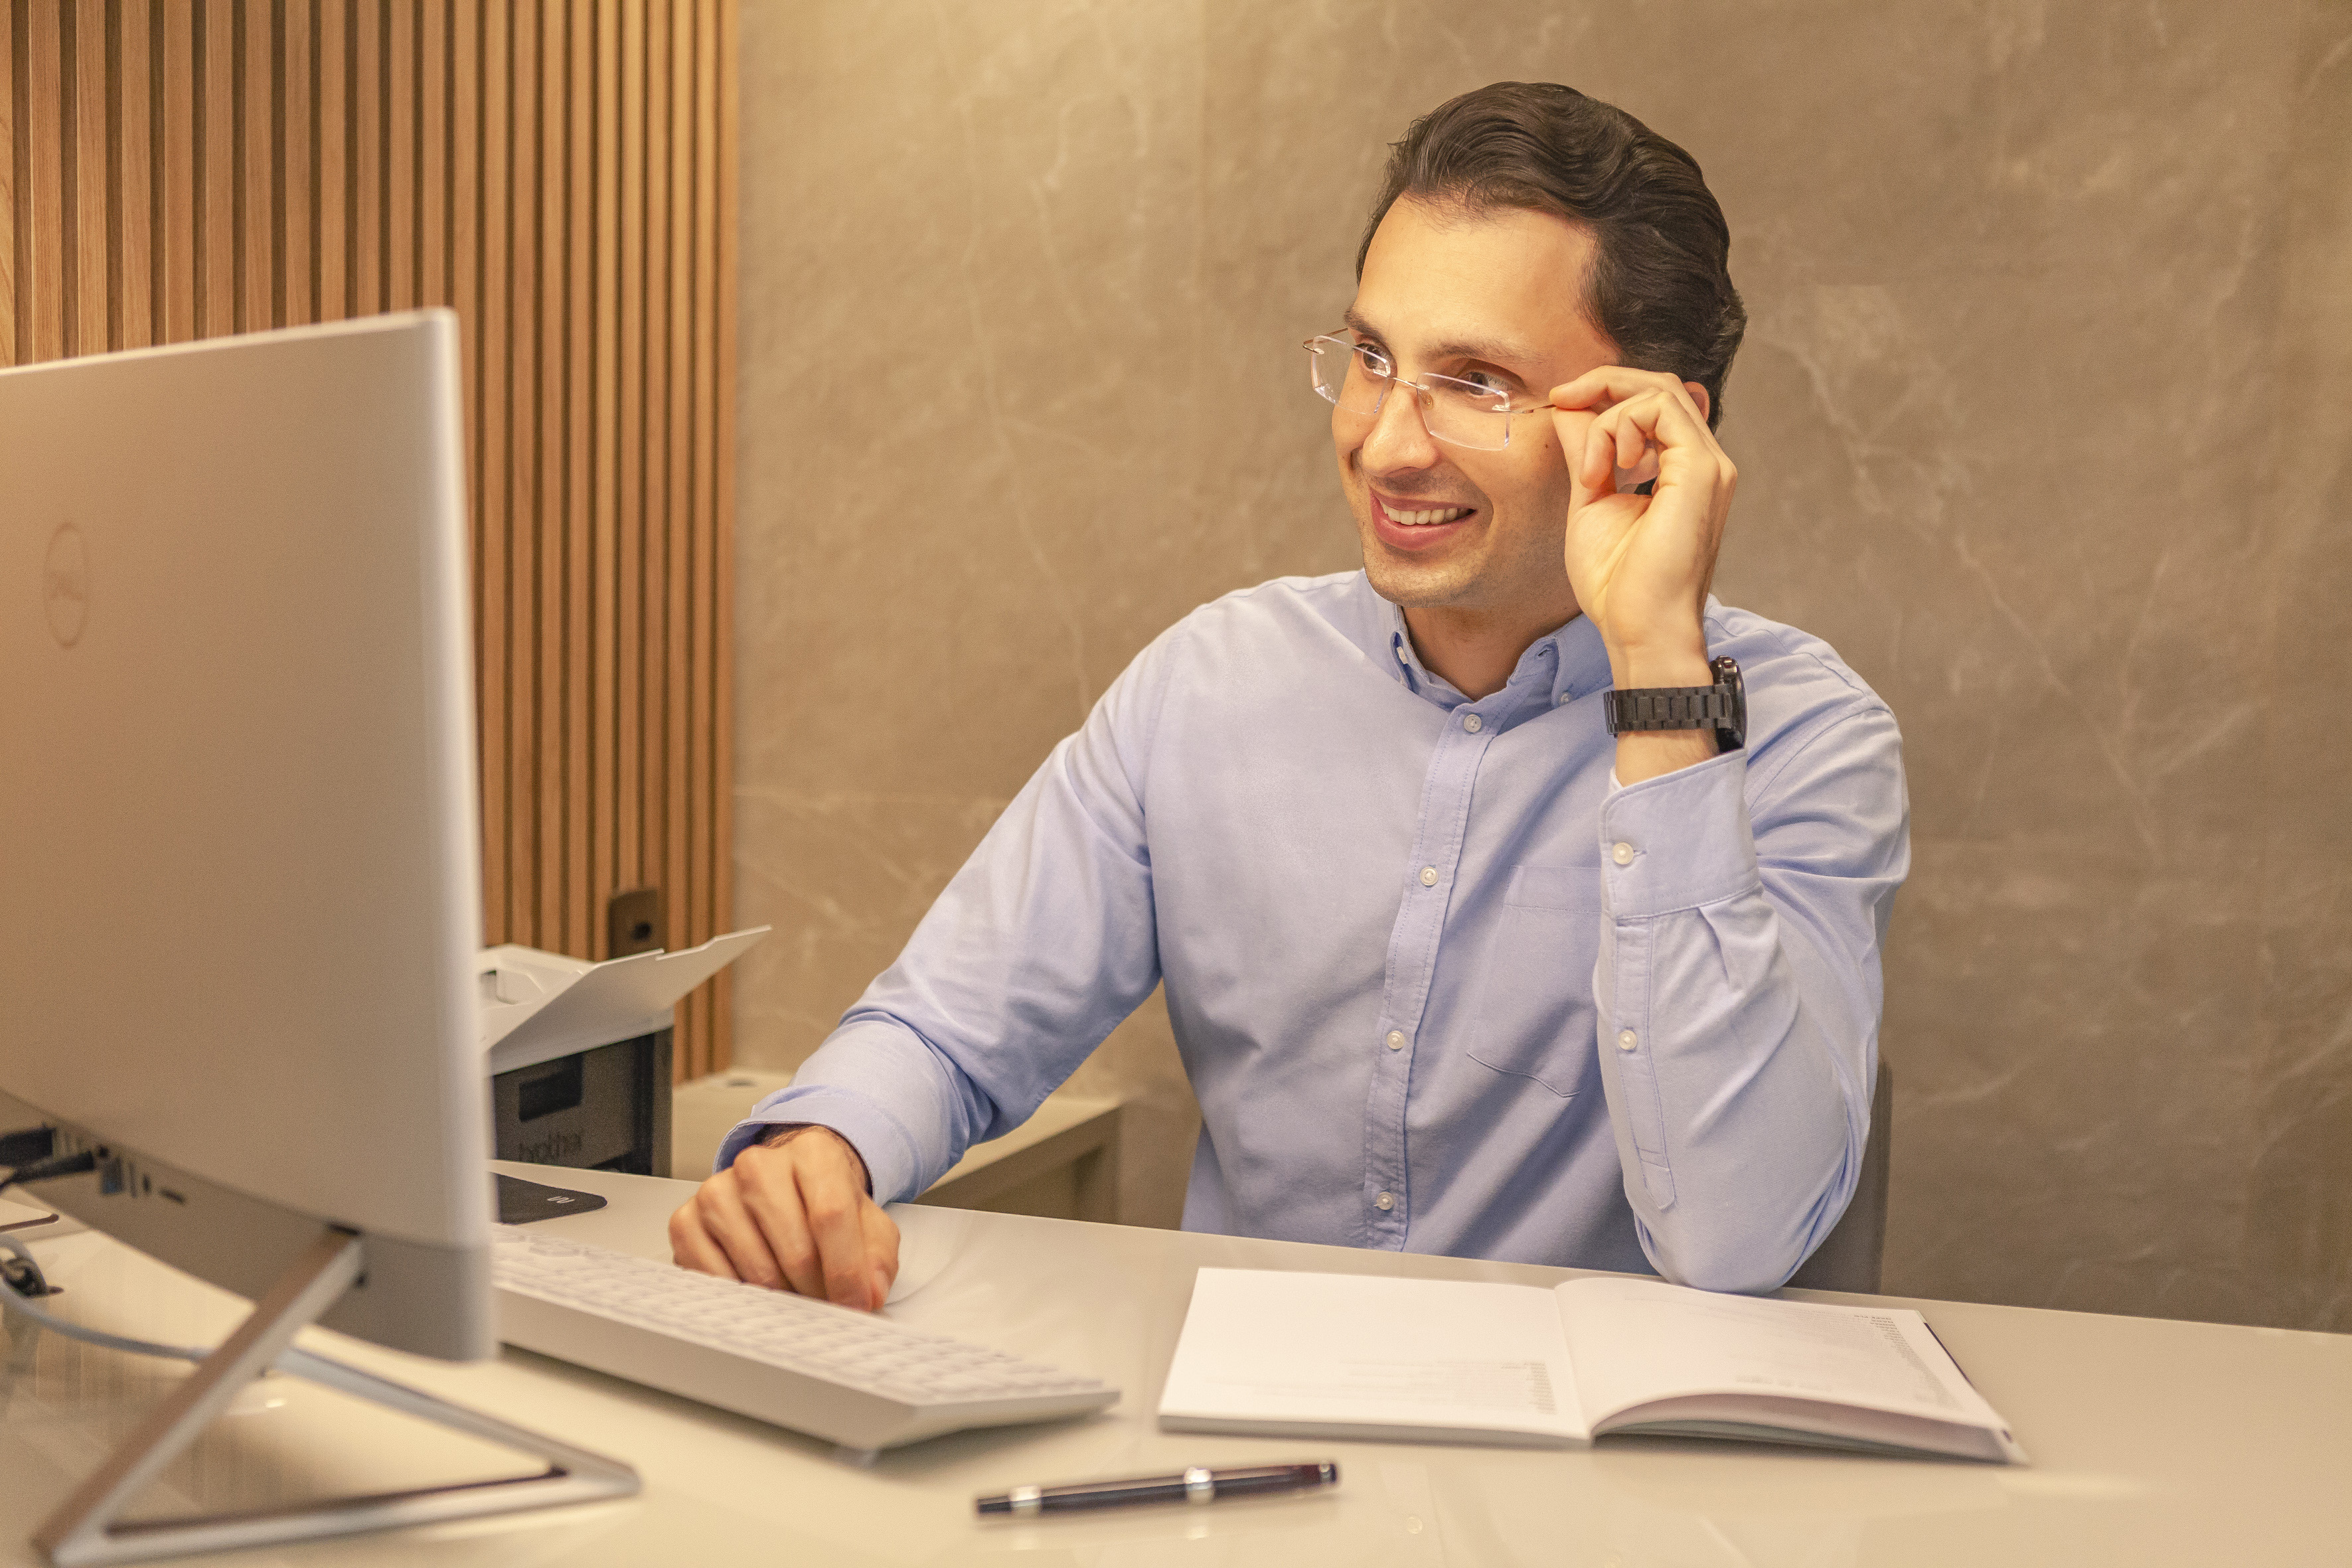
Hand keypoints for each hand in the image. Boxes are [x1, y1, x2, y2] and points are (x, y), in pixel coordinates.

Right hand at [668, 1124, 899, 1309]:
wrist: (786, 1186)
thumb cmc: (824, 1204)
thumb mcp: (866, 1223)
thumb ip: (877, 1256)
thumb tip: (869, 1292)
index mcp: (812, 1153)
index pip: (831, 1213)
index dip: (846, 1269)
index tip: (855, 1304)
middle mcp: (759, 1164)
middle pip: (795, 1247)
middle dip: (817, 1290)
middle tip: (826, 1306)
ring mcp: (717, 1190)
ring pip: (756, 1268)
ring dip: (782, 1298)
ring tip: (796, 1296)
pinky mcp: (686, 1219)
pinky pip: (712, 1276)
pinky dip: (740, 1297)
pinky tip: (757, 1293)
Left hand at [1548, 367, 1736, 683]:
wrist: (1640, 629)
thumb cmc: (1617, 584)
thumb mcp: (1591, 500)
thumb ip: (1586, 451)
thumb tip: (1569, 407)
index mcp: (1681, 470)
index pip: (1655, 401)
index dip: (1607, 390)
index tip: (1562, 403)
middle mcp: (1702, 462)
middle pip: (1661, 384)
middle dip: (1604, 382)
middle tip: (1562, 398)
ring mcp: (1707, 464)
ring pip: (1659, 391)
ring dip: (1606, 418)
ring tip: (1590, 473)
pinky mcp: (1701, 470)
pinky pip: (1658, 409)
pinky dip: (1618, 427)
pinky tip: (1605, 470)